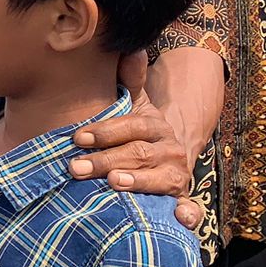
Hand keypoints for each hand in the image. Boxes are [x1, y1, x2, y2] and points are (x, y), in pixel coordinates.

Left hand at [70, 50, 202, 229]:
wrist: (168, 156)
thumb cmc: (137, 131)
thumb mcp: (134, 105)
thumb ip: (130, 81)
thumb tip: (132, 49)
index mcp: (155, 125)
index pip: (131, 127)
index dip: (105, 131)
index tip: (78, 137)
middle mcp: (168, 149)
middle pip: (136, 154)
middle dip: (105, 161)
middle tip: (76, 167)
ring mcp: (176, 174)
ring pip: (156, 179)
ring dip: (134, 182)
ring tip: (112, 183)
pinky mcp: (181, 198)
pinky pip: (189, 209)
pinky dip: (187, 214)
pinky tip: (179, 217)